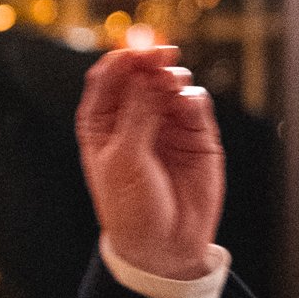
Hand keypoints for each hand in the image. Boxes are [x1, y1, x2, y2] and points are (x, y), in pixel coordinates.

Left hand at [75, 43, 224, 281]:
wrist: (164, 247)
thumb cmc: (132, 208)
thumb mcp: (124, 159)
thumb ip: (136, 114)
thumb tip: (145, 73)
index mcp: (103, 122)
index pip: (109, 77)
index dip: (122, 59)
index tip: (135, 51)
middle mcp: (133, 117)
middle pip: (141, 74)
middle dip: (150, 61)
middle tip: (161, 55)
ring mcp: (165, 124)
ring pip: (170, 84)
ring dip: (172, 76)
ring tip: (172, 81)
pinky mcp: (196, 135)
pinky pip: (195, 104)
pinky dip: (192, 97)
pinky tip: (187, 101)